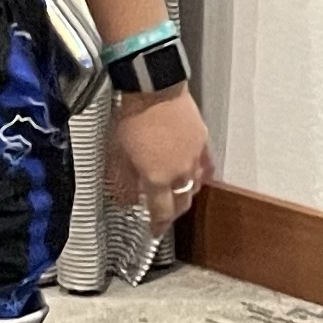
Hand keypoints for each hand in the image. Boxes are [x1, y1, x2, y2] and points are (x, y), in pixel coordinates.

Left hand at [105, 88, 215, 233]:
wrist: (155, 91)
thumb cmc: (132, 120)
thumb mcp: (117, 154)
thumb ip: (124, 182)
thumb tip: (127, 201)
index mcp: (157, 179)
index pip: (162, 212)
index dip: (159, 225)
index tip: (155, 231)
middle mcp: (180, 173)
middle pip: (183, 203)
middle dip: (174, 213)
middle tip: (166, 216)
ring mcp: (194, 157)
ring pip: (196, 185)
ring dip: (187, 194)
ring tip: (179, 194)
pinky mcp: (202, 142)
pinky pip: (205, 165)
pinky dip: (201, 174)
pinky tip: (197, 175)